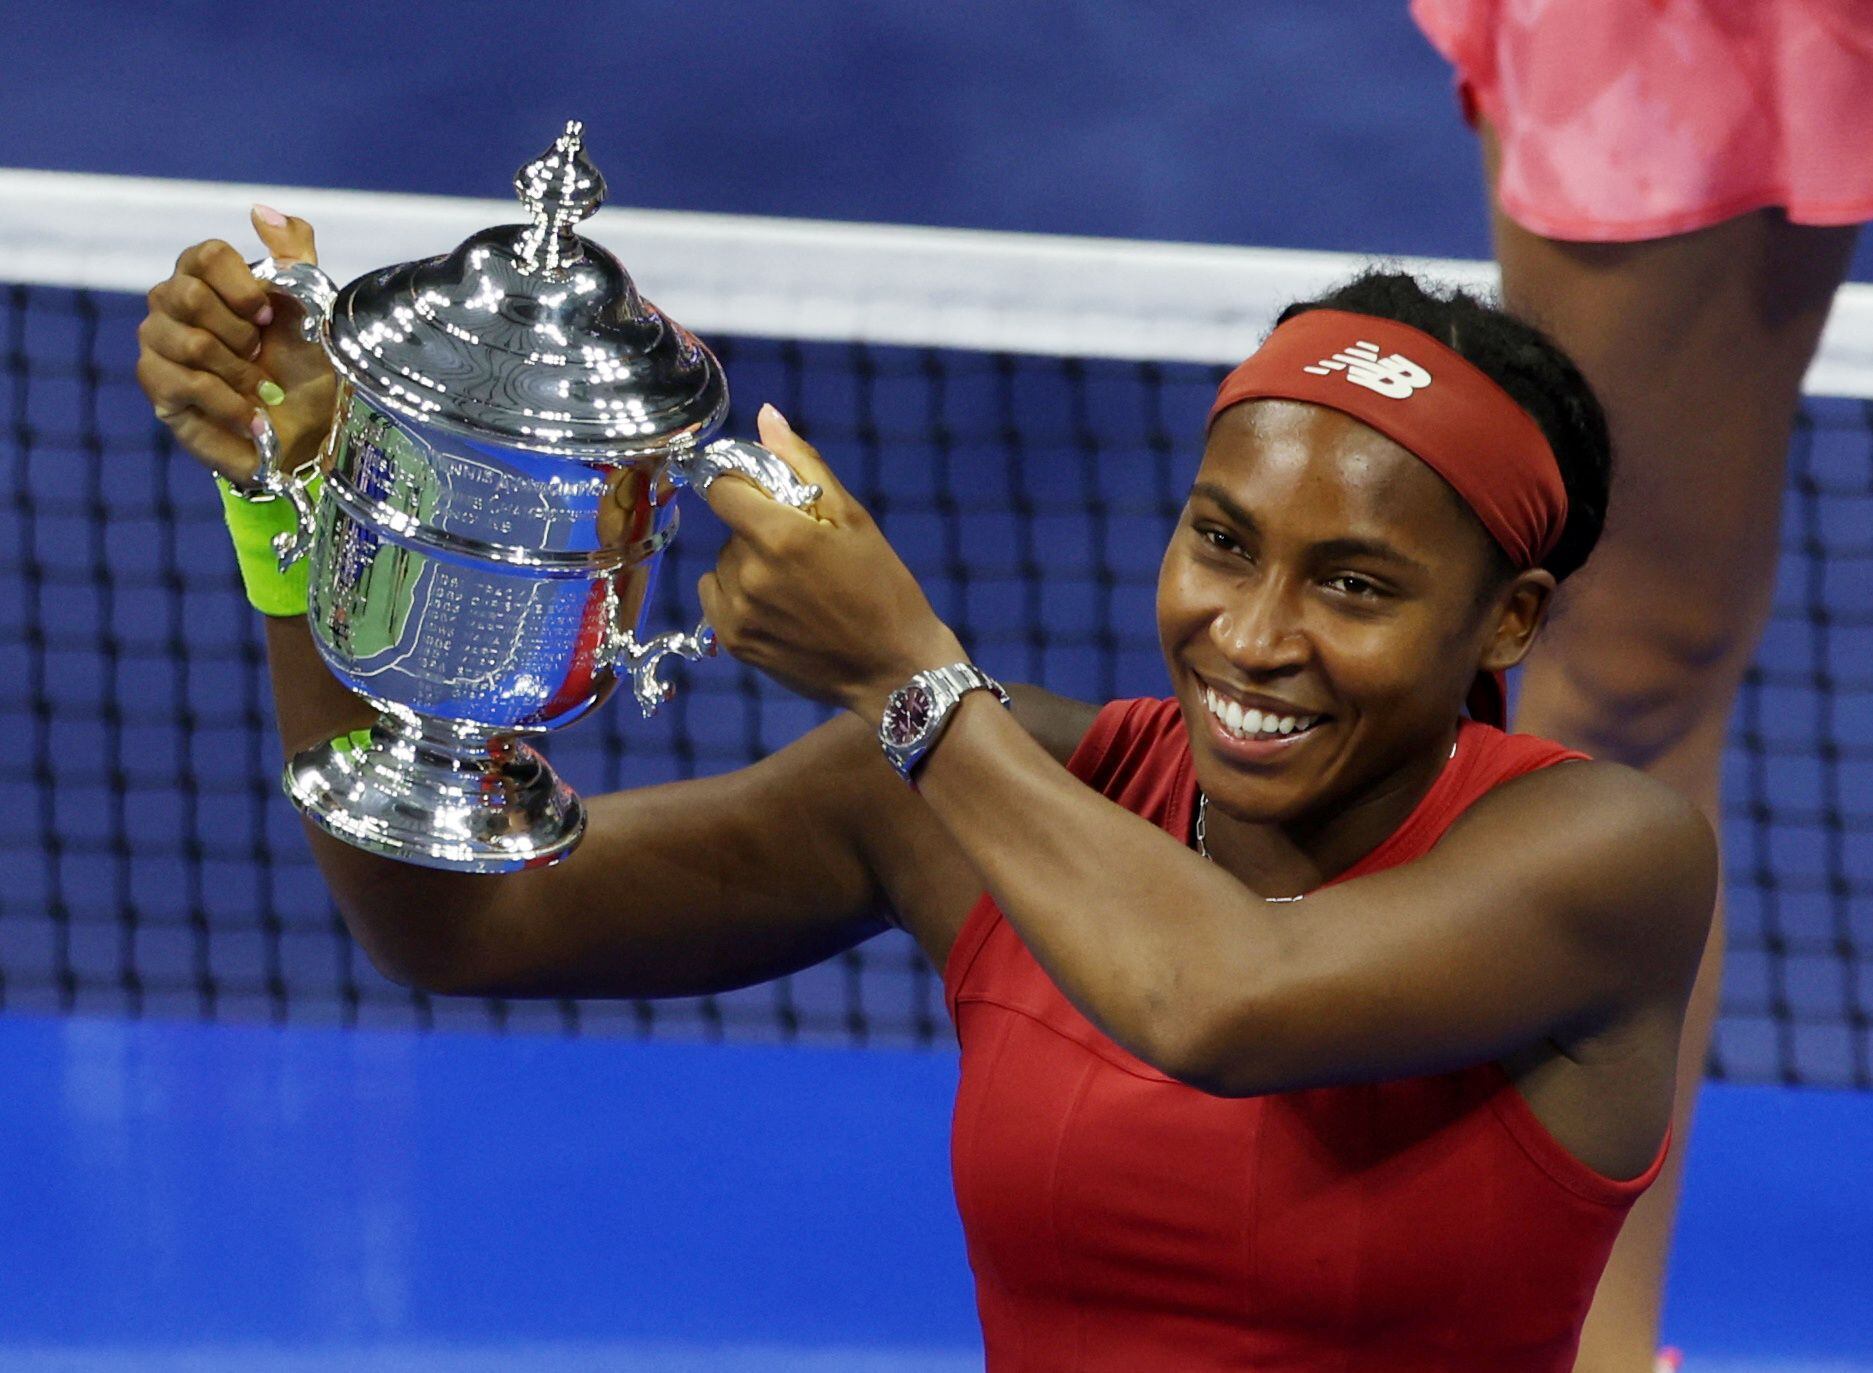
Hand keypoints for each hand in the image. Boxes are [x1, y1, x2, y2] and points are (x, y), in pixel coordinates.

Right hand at [136, 206, 336, 483]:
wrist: (306, 427)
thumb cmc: (305, 364)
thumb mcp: (312, 305)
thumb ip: (292, 252)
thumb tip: (259, 210)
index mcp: (204, 276)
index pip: (203, 255)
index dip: (240, 285)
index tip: (269, 314)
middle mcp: (170, 302)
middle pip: (189, 296)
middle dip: (240, 333)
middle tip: (261, 354)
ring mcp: (156, 343)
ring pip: (191, 344)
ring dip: (240, 372)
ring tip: (261, 388)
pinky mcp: (157, 386)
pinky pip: (189, 385)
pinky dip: (233, 404)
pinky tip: (254, 417)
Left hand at [698, 405, 964, 720]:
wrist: (894, 670)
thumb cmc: (884, 589)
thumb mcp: (853, 518)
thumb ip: (803, 463)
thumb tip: (766, 416)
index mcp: (779, 535)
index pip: (721, 486)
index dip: (743, 484)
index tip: (768, 497)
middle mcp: (749, 574)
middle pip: (731, 528)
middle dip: (760, 530)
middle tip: (805, 553)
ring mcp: (738, 612)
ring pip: (724, 564)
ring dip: (749, 565)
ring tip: (798, 587)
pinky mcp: (734, 642)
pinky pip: (716, 597)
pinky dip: (739, 595)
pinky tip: (780, 608)